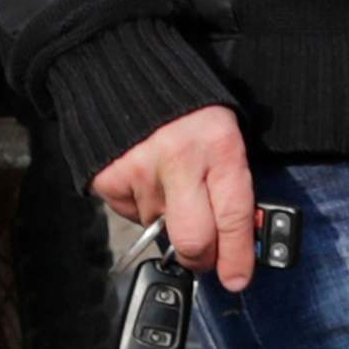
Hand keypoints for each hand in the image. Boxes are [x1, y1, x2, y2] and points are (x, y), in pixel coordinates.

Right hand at [94, 103, 261, 285]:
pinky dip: (138, 205)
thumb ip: (230, 181)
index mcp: (220, 147)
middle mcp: (181, 161)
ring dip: (166, 218)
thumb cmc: (188, 106)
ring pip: (159, 228)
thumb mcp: (224, 133)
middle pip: (193, 242)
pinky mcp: (110, 178)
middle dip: (200, 258)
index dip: (238, 256)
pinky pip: (130, 215)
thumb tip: (238, 235)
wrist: (127, 69)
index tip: (237, 278)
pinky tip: (144, 175)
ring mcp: (141, 171)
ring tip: (167, 180)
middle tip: (202, 253)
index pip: (235, 217)